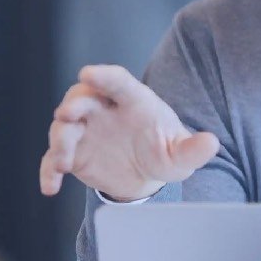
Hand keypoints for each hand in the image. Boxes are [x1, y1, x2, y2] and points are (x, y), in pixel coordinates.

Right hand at [37, 64, 220, 200]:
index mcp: (133, 101)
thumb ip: (193, 149)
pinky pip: (54, 159)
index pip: (117, 81)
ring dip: (60, 141)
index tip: (87, 72)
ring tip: (63, 163)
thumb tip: (211, 143)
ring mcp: (85, 130)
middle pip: (82, 98)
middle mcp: (104, 110)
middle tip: (66, 114)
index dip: (103, 76)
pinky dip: (49, 171)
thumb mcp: (180, 155)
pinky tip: (50, 188)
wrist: (144, 174)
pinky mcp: (74, 154)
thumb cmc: (164, 152)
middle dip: (73, 104)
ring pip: (64, 128)